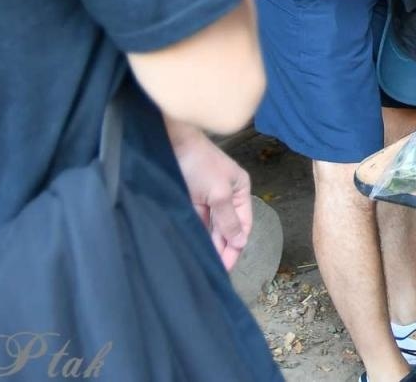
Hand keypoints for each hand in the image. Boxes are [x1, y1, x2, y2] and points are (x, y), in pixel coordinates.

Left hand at [168, 121, 252, 269]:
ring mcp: (208, 200)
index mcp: (240, 191)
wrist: (172, 144)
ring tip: (205, 265)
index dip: (237, 246)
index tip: (227, 266)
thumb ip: (228, 220)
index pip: (244, 225)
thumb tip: (241, 242)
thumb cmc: (201, 164)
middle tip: (214, 271)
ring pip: (212, 229)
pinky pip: (198, 224)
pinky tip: (195, 250)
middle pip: (228, 229)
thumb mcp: (219, 192)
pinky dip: (198, 236)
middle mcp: (226, 197)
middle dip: (223, 248)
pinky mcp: (191, 202)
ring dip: (211, 245)